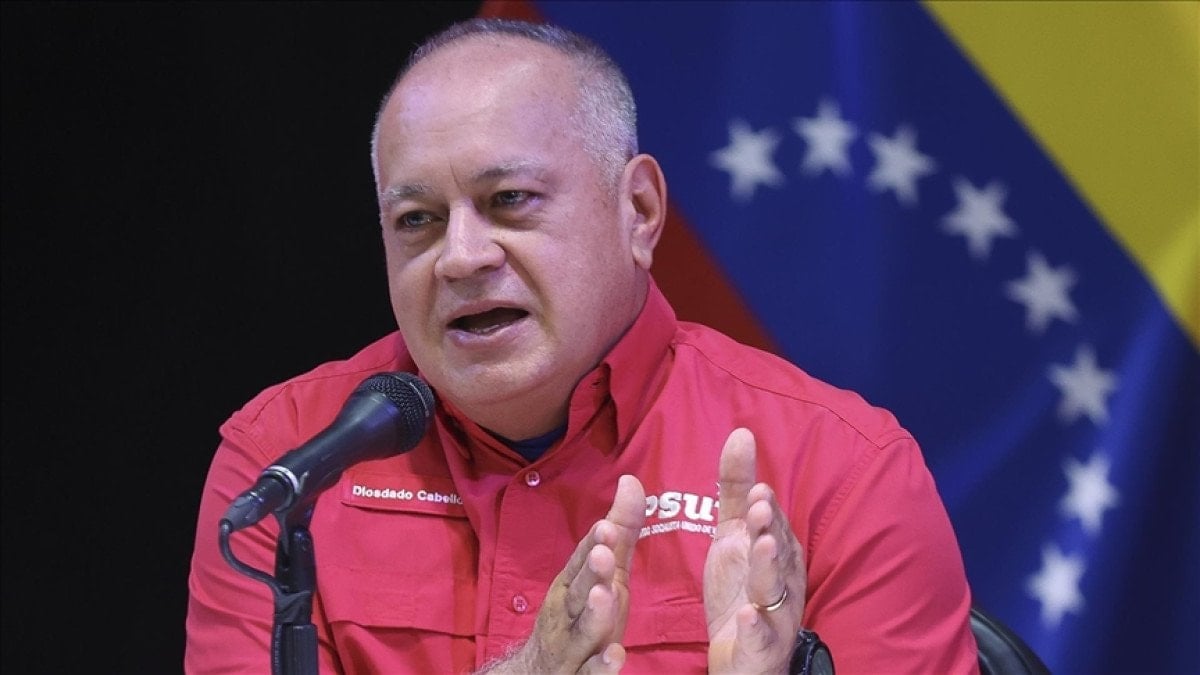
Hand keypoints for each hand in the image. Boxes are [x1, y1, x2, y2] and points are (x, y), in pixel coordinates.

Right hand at [482, 474, 645, 673]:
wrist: (539, 672)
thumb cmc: (579, 615)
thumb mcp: (604, 573)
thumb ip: (620, 532)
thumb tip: (631, 480)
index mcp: (572, 586)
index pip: (580, 562)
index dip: (592, 545)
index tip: (606, 526)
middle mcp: (567, 614)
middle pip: (577, 593)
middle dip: (588, 573)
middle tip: (601, 553)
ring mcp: (572, 647)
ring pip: (581, 631)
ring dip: (592, 614)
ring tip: (604, 596)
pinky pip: (589, 674)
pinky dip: (601, 667)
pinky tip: (616, 656)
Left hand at [704, 428, 806, 673]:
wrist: (741, 656)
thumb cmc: (741, 589)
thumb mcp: (732, 535)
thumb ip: (734, 488)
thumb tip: (742, 432)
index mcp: (775, 554)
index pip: (773, 527)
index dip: (766, 511)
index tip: (756, 489)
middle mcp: (782, 583)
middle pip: (778, 555)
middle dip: (771, 531)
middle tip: (760, 507)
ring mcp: (775, 617)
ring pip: (775, 592)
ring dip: (768, 568)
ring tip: (759, 545)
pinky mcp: (761, 649)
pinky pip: (761, 638)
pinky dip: (756, 627)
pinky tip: (745, 615)